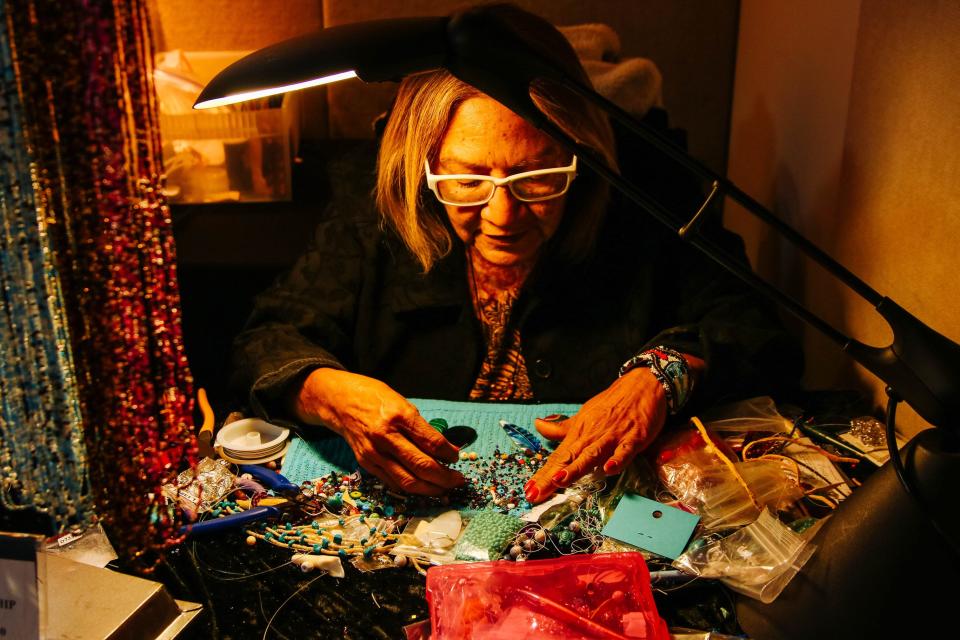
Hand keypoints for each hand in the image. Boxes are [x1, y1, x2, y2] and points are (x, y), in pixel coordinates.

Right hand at [292, 368, 463, 495]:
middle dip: (445, 477)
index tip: (458, 457)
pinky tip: (424, 487)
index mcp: (398, 416)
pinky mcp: (366, 464)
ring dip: (430, 489)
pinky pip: (393, 483)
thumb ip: (423, 428)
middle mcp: (385, 437)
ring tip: (445, 489)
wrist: (340, 403)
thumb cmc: (375, 399)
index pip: (431, 442)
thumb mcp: (403, 403)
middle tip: (459, 481)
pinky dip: (412, 488)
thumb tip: (448, 450)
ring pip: (407, 481)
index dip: (449, 453)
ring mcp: (374, 453)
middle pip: (421, 465)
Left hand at [524, 368, 668, 503]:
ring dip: (576, 468)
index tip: (529, 491)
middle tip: (536, 494)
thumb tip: (538, 426)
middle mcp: (592, 436)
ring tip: (560, 481)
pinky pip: (624, 450)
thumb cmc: (612, 403)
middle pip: (569, 459)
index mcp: (579, 432)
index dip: (543, 475)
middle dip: (551, 477)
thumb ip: (562, 427)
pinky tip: (609, 469)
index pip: (558, 457)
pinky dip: (618, 460)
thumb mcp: (584, 415)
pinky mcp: (633, 438)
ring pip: (592, 454)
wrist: (641, 385)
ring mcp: (612, 437)